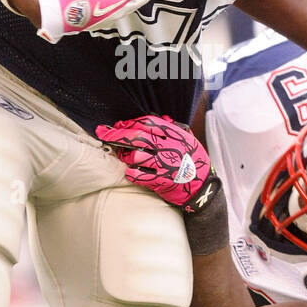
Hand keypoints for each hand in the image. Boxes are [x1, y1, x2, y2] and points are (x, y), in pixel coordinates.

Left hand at [96, 115, 211, 207]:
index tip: (118, 124)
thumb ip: (174, 128)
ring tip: (124, 156)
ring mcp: (165, 165)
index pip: (149, 122)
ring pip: (136, 156)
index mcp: (176, 135)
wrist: (203, 189)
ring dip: (125, 155)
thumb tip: (160, 117)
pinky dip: (131, 173)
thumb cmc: (194, 162)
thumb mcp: (189, 141)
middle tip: (103, 133)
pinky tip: (129, 172)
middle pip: (138, 137)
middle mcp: (170, 148)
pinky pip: (140, 175)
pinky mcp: (162, 181)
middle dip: (117, 134)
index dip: (131, 122)